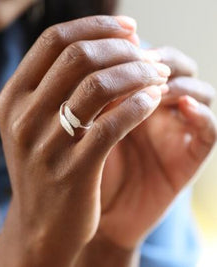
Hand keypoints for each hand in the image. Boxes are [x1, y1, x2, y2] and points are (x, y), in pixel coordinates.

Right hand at [0, 16, 170, 266]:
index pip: (54, 40)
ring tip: (158, 76)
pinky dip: (140, 105)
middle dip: (123, 49)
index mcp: (13, 98)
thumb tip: (107, 45)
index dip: (96, 26)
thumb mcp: (36, 123)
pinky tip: (153, 101)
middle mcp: (23, 117)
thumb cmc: (45, 166)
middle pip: (79, 57)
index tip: (129, 28)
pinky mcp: (74, 171)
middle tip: (149, 55)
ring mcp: (46, 145)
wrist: (41, 224)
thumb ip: (58, 85)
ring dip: (138, 74)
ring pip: (100, 86)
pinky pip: (114, 125)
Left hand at [82, 46, 216, 264]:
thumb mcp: (84, 129)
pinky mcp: (190, 155)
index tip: (117, 50)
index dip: (133, 51)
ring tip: (156, 86)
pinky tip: (182, 107)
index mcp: (128, 100)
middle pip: (171, 66)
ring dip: (178, 83)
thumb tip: (93, 58)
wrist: (92, 215)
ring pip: (195, 91)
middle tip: (141, 63)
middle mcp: (154, 110)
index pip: (141, 58)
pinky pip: (208, 129)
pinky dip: (201, 114)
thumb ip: (92, 98)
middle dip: (157, 62)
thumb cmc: (79, 170)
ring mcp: (174, 131)